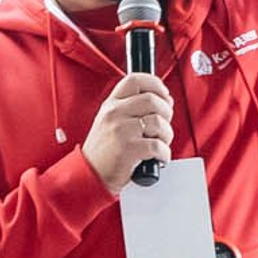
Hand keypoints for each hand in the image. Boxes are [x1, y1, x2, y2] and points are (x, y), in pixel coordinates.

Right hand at [84, 72, 173, 194]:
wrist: (90, 176)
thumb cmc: (103, 153)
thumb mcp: (108, 122)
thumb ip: (129, 109)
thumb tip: (161, 102)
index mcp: (111, 105)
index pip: (135, 80)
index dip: (155, 84)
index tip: (164, 94)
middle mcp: (114, 114)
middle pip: (152, 100)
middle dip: (166, 113)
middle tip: (164, 125)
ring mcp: (121, 131)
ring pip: (158, 122)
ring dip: (166, 135)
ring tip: (160, 143)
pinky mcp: (128, 150)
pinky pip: (158, 145)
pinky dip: (164, 154)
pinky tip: (158, 158)